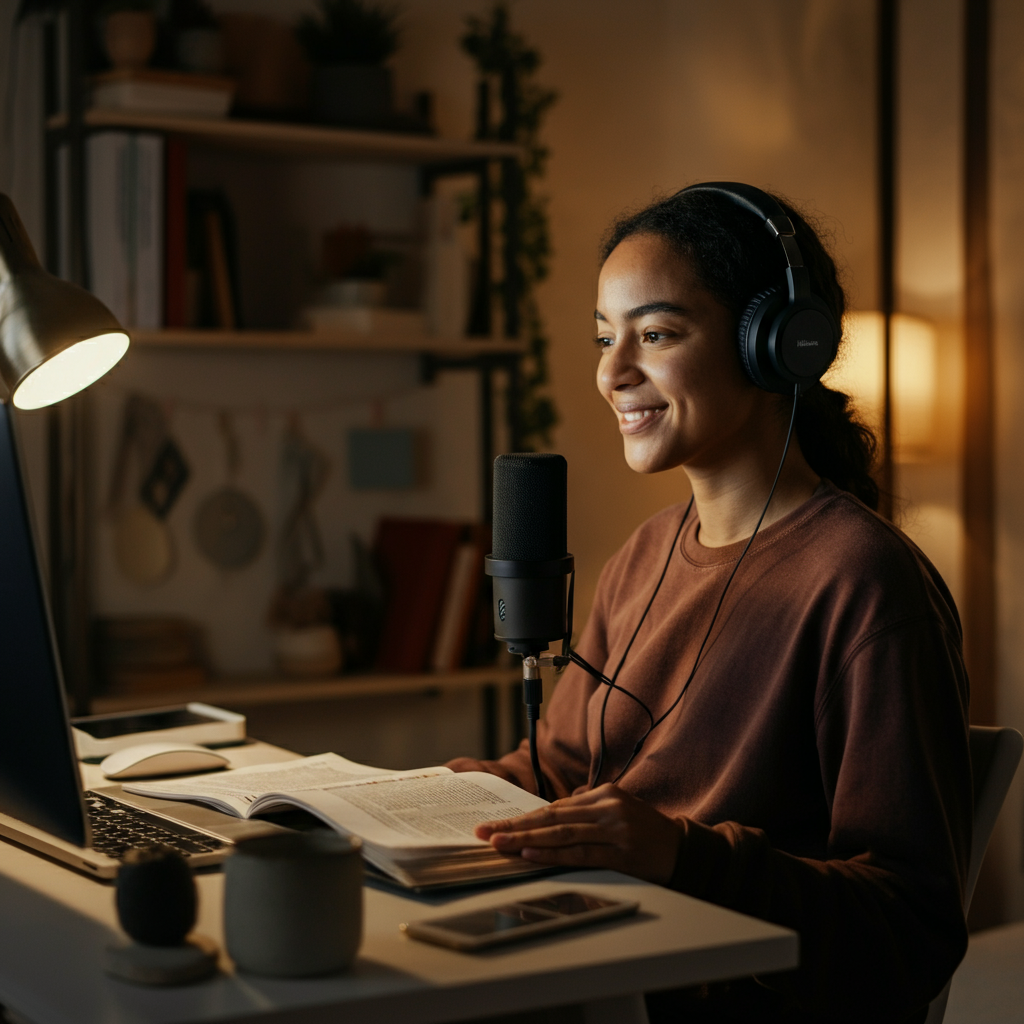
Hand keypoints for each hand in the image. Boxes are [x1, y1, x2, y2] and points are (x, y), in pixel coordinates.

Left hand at [475, 784, 682, 884]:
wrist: (684, 848)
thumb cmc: (646, 831)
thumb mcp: (617, 809)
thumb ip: (586, 807)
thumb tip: (555, 810)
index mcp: (603, 794)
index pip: (554, 807)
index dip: (523, 817)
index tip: (496, 825)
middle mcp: (607, 807)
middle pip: (551, 818)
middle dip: (515, 827)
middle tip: (485, 833)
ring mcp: (614, 829)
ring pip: (561, 834)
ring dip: (526, 840)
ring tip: (500, 844)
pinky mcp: (621, 853)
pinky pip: (580, 853)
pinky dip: (553, 854)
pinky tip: (532, 855)